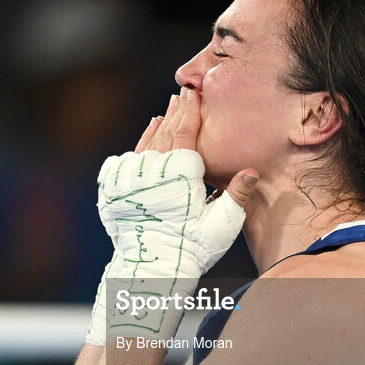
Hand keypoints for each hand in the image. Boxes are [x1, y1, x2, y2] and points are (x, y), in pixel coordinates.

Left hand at [85, 87, 259, 345]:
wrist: (150, 270)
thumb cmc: (192, 249)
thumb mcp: (222, 225)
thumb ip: (238, 196)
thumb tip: (251, 171)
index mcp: (180, 174)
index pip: (186, 133)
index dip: (190, 112)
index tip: (193, 94)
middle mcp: (152, 170)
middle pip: (165, 134)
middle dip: (175, 113)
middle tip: (181, 95)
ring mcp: (130, 179)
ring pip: (144, 146)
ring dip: (155, 129)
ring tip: (164, 114)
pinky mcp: (113, 190)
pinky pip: (125, 162)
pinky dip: (136, 149)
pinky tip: (143, 145)